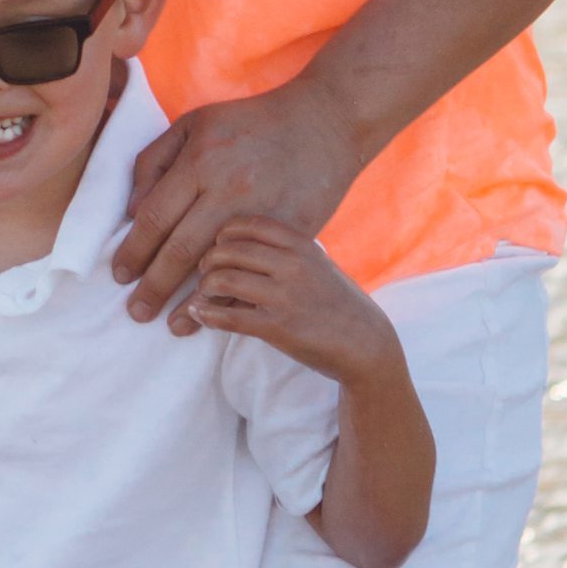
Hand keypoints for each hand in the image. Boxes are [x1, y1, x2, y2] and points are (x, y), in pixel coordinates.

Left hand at [113, 77, 365, 329]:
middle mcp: (229, 190)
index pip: (155, 217)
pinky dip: (232, 298)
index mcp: (201, 162)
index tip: (120, 275)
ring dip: (189, 302)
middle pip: (179, 249)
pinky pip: (257, 272)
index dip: (133, 250)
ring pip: (216, 269)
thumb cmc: (252, 122)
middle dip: (153, 286)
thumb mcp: (195, 124)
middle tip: (137, 312)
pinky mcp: (293, 232)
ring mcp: (264, 213)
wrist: (325, 122)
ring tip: (170, 324)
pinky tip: (215, 314)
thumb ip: (155, 162)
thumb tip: (133, 212)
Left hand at [184, 214, 399, 384]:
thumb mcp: (319, 263)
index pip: (248, 224)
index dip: (224, 232)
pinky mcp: (277, 328)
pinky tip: (200, 314)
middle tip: (204, 272)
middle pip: (228, 249)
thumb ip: (287, 250)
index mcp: (301, 245)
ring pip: (222, 279)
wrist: (366, 343)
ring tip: (202, 295)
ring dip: (204, 288)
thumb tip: (242, 241)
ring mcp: (285, 296)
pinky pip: (228, 317)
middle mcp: (292, 265)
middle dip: (207, 260)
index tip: (217, 244)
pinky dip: (205, 314)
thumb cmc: (338, 302)